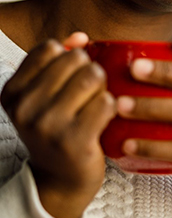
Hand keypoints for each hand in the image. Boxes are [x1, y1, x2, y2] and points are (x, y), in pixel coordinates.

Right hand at [0, 32, 115, 217]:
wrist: (61, 180)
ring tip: (97, 105)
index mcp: (13, 92)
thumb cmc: (59, 131)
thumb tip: (80, 36)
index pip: (50, 48)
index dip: (70, 57)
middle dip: (90, 71)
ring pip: (93, 76)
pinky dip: (113, 107)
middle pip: (76, 59)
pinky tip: (104, 120)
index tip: (71, 79)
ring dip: (103, 87)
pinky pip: (107, 101)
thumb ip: (59, 62)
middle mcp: (25, 107)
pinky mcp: (75, 140)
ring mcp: (48, 125)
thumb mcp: (46, 96)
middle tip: (88, 95)